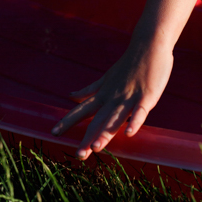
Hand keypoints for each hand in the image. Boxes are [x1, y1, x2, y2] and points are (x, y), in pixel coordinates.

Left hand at [52, 44, 172, 158]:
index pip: (82, 110)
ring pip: (115, 118)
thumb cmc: (128, 65)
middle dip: (87, 138)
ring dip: (106, 133)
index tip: (53, 133)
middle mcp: (112, 97)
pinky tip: (129, 134)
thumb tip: (70, 96)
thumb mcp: (105, 79)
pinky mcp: (146, 96)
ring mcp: (128, 97)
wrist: (148, 45)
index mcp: (102, 94)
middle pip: (97, 121)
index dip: (68, 121)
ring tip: (95, 149)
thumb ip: (89, 90)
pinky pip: (139, 111)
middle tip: (78, 156)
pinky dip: (134, 121)